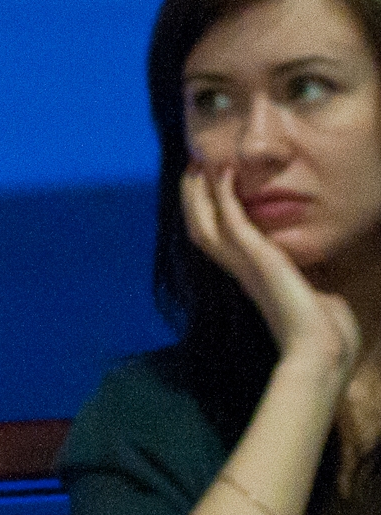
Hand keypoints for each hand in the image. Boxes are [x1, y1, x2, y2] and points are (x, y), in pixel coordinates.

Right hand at [183, 164, 358, 380]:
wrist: (320, 348)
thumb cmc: (323, 329)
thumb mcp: (313, 293)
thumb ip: (307, 276)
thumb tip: (319, 269)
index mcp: (249, 277)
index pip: (216, 240)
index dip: (207, 213)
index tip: (207, 187)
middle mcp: (238, 269)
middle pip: (199, 228)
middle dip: (192, 198)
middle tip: (192, 168)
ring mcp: (243, 263)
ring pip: (203, 223)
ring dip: (198, 193)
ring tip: (198, 165)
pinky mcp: (256, 256)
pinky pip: (231, 219)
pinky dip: (225, 194)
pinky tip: (225, 173)